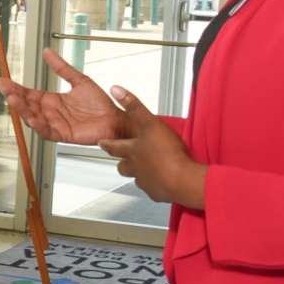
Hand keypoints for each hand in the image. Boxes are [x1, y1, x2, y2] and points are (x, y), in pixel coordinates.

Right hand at [0, 49, 132, 144]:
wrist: (114, 118)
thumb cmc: (100, 103)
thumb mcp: (79, 80)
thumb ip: (62, 67)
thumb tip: (47, 51)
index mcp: (52, 100)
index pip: (29, 93)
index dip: (15, 87)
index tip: (3, 80)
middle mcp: (50, 112)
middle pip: (27, 105)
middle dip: (14, 97)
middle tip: (5, 88)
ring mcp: (54, 124)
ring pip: (32, 118)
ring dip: (22, 110)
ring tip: (13, 99)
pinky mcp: (62, 135)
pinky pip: (46, 132)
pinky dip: (37, 126)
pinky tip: (31, 118)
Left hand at [99, 88, 206, 208]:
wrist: (182, 180)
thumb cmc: (168, 153)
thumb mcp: (151, 123)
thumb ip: (134, 106)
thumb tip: (116, 91)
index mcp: (133, 151)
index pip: (114, 147)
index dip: (107, 144)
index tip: (101, 143)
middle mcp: (136, 168)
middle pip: (123, 166)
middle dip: (122, 162)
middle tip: (123, 159)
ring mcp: (146, 182)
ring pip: (137, 178)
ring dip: (140, 173)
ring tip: (146, 169)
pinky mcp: (158, 193)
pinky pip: (153, 188)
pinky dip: (156, 184)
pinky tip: (163, 180)